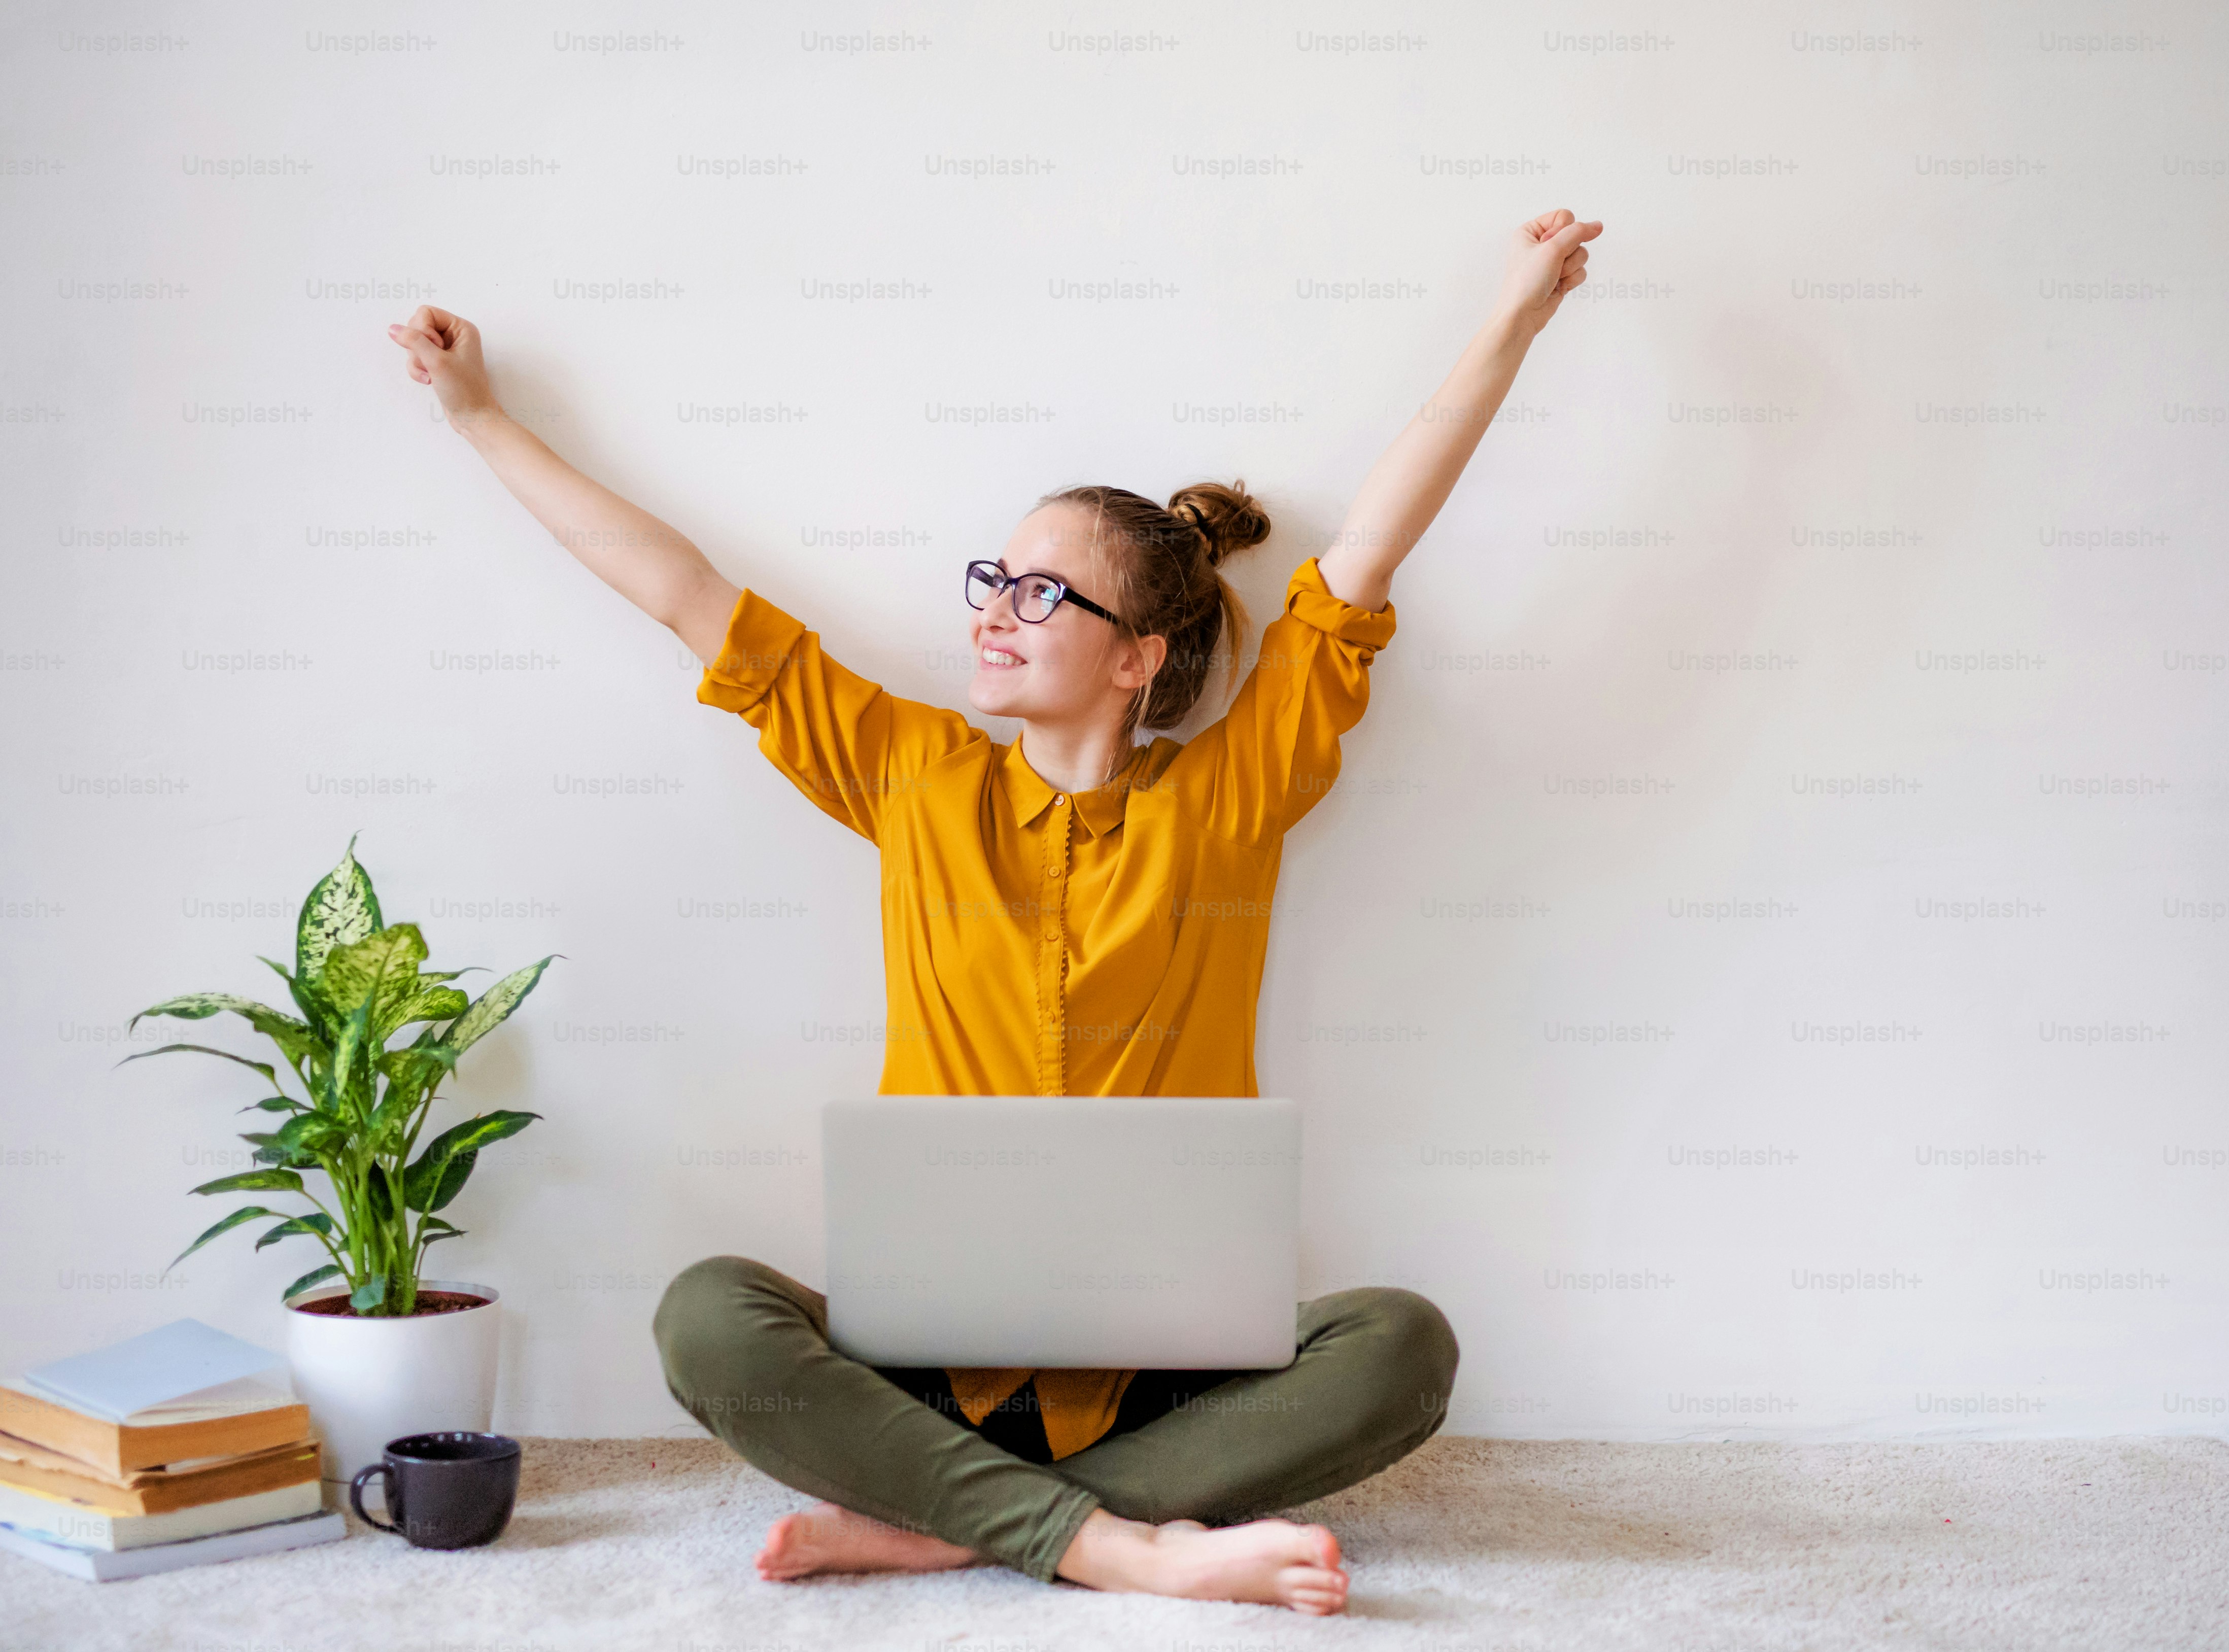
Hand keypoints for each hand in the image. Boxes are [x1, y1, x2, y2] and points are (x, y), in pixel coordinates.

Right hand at [387, 306, 501, 428]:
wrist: (473, 417)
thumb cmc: (464, 390)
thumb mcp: (437, 362)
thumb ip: (414, 341)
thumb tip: (393, 329)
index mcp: (461, 328)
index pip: (426, 312)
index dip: (422, 329)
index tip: (435, 348)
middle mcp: (454, 335)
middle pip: (417, 327)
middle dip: (418, 348)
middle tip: (432, 362)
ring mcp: (444, 350)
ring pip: (413, 344)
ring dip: (417, 362)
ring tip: (431, 375)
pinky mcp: (437, 363)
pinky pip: (416, 358)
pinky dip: (417, 370)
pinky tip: (429, 381)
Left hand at [1492, 209, 1601, 339]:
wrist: (1522, 316)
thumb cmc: (1528, 281)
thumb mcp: (1552, 248)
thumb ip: (1578, 232)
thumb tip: (1598, 225)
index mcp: (1531, 230)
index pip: (1564, 216)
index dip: (1563, 231)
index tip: (1549, 245)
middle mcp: (1541, 244)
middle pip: (1575, 236)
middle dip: (1569, 252)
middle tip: (1552, 265)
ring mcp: (1552, 261)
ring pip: (1581, 254)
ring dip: (1571, 267)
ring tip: (1554, 278)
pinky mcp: (1561, 277)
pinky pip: (1580, 270)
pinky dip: (1572, 279)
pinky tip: (1558, 288)